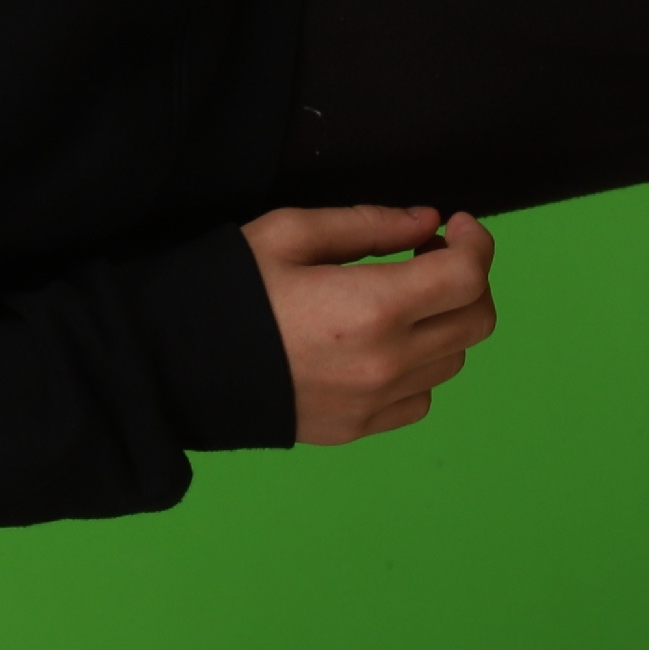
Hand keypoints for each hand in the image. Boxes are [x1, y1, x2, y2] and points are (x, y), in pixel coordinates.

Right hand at [240, 203, 497, 444]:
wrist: (172, 366)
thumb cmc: (226, 290)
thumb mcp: (287, 233)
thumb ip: (367, 223)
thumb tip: (427, 221)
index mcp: (372, 306)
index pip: (468, 276)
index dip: (477, 242)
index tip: (456, 225)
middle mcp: (386, 361)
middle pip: (477, 320)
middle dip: (468, 279)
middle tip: (430, 256)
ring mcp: (375, 401)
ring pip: (454, 360)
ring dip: (444, 322)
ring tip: (402, 300)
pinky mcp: (358, 428)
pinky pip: (420, 398)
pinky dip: (419, 368)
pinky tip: (383, 345)